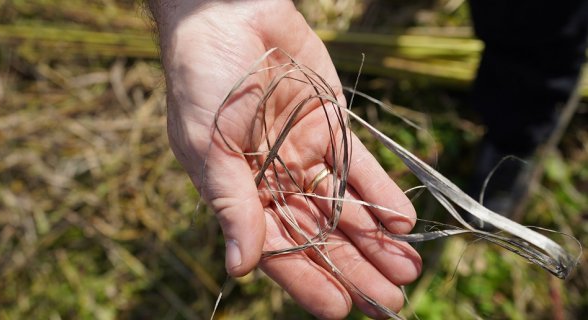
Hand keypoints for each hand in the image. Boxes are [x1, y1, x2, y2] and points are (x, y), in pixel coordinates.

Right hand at [149, 1, 420, 317]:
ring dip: (376, 240)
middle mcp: (275, 179)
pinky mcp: (331, 125)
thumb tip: (240, 269)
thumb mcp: (207, 146)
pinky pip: (358, 164)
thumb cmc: (203, 79)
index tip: (340, 309)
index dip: (307, 280)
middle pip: (319, 234)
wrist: (229, 13)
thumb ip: (230, 204)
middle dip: (354, 269)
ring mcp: (305, 153)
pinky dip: (381, 193)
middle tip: (390, 303)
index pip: (277, 248)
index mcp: (240, 191)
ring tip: (409, 271)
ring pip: (344, 206)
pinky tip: (403, 222)